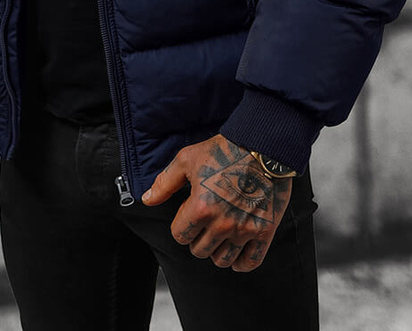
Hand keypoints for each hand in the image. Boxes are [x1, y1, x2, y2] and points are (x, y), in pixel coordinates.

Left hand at [142, 134, 291, 271]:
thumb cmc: (223, 150)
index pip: (180, 236)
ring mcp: (244, 229)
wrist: (262, 147)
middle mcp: (221, 223)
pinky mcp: (264, 231)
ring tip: (219, 236)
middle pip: (199, 250)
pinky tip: (236, 255)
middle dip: (198, 238)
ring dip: (217, 251)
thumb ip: (165, 183)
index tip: (189, 214)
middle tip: (204, 224)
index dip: (182, 225)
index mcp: (200, 207)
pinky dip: (241, 263)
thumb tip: (147, 200)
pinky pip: (250, 262)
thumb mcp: (187, 160)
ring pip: (222, 260)